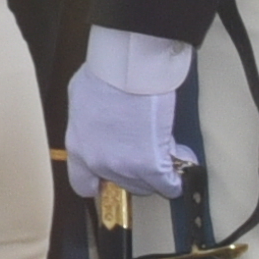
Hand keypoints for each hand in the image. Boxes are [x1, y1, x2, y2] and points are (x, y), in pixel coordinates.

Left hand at [64, 26, 192, 202]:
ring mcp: (125, 167)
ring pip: (144, 185)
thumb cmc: (105, 76)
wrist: (129, 73)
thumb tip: (97, 127)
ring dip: (155, 175)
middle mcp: (98, 163)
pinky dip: (175, 180)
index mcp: (78, 148)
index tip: (108, 178)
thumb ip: (87, 123)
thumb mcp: (81, 100)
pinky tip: (180, 169)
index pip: (82, 185)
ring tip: (164, 154)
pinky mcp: (151, 166)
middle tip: (145, 154)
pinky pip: (167, 184)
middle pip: (120, 184)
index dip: (98, 183)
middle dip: (133, 172)